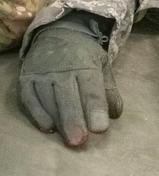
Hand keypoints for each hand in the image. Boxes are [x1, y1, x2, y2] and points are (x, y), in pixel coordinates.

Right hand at [20, 11, 121, 146]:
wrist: (57, 33)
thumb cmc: (84, 56)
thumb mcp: (102, 66)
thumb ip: (109, 90)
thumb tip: (115, 114)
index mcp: (85, 65)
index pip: (91, 89)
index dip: (96, 109)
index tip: (100, 128)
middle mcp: (62, 69)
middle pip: (68, 98)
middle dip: (74, 120)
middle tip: (79, 141)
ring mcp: (42, 73)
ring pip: (48, 100)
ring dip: (57, 121)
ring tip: (67, 139)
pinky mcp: (26, 79)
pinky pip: (29, 99)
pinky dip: (36, 114)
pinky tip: (47, 128)